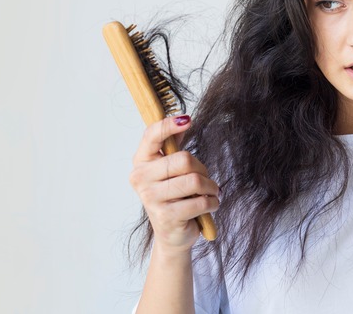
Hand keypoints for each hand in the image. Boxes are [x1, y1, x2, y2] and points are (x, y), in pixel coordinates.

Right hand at [129, 115, 219, 252]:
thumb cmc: (173, 196)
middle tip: (205, 179)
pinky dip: (212, 202)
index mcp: (140, 161)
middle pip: (183, 160)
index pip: (152, 136)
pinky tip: (210, 205)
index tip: (187, 120)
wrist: (171, 234)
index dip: (169, 125)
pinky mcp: (166, 216)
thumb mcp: (171, 168)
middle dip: (203, 169)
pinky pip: (200, 202)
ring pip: (194, 181)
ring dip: (211, 187)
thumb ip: (173, 144)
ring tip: (210, 192)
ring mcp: (151, 198)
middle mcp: (141, 178)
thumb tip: (183, 119)